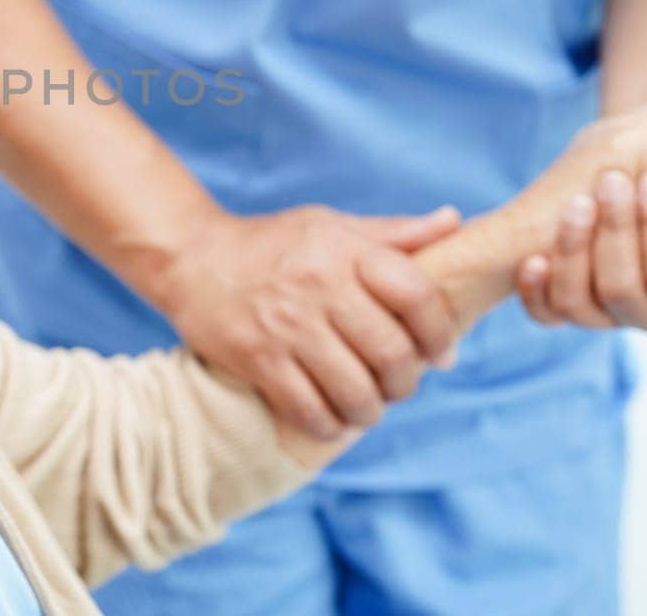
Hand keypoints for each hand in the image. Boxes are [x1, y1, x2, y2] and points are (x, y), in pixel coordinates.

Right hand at [161, 205, 460, 440]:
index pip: (416, 295)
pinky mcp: (258, 359)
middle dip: (406, 381)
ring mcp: (287, 326)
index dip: (440, 331)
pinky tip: (332, 417)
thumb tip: (454, 222)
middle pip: (391, 353)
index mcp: (344, 250)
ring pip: (355, 391)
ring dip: (371, 409)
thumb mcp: (330, 226)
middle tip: (399, 384)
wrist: (191, 258)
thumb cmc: (271, 243)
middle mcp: (319, 286)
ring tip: (367, 405)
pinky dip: (330, 425)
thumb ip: (393, 232)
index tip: (442, 352)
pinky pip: (310, 410)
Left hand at [517, 167, 646, 329]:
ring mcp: (607, 314)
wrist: (639, 169)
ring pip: (581, 302)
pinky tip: (535, 259)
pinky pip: (545, 314)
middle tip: (612, 178)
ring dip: (575, 249)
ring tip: (578, 202)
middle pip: (625, 290)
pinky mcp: (566, 306)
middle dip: (618, 231)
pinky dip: (536, 289)